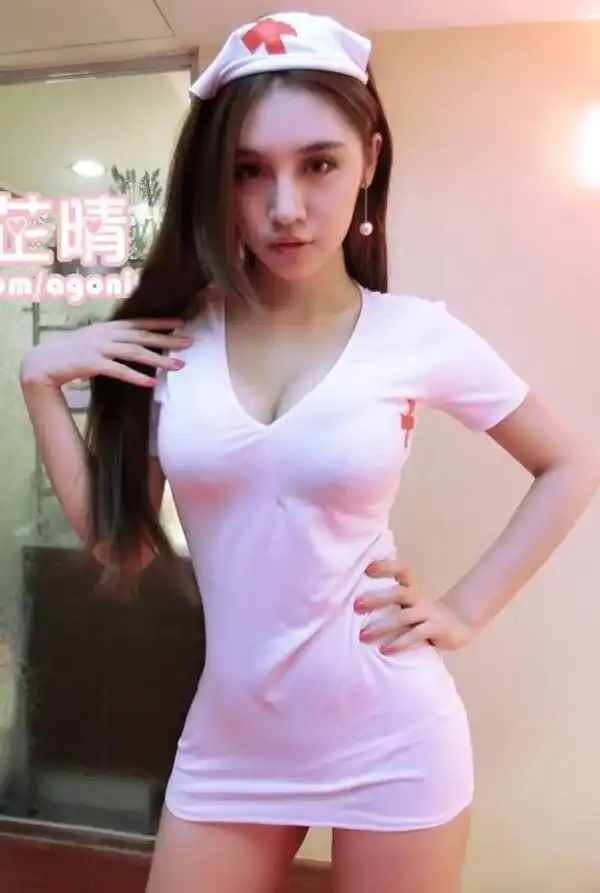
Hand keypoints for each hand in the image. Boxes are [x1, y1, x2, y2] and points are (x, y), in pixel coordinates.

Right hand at [19, 317, 192, 389]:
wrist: (42, 362)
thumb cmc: (69, 353)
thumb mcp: (93, 340)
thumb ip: (112, 340)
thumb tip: (133, 344)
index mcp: (107, 327)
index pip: (139, 322)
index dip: (161, 322)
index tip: (181, 323)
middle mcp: (105, 334)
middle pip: (142, 336)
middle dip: (168, 339)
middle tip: (189, 342)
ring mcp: (98, 348)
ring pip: (135, 352)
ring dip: (158, 360)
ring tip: (178, 366)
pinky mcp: (91, 364)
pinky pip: (119, 371)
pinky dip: (136, 377)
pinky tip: (151, 383)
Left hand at [354, 558, 473, 653]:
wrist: (458, 624)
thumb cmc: (423, 614)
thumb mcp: (408, 604)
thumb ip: (389, 602)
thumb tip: (354, 604)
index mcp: (410, 588)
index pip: (401, 570)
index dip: (386, 567)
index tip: (368, 568)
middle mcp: (418, 598)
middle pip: (399, 593)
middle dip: (377, 599)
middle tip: (356, 605)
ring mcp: (428, 613)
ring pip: (403, 617)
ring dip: (382, 627)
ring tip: (363, 635)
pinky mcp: (436, 628)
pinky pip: (415, 635)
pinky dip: (399, 643)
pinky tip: (385, 650)